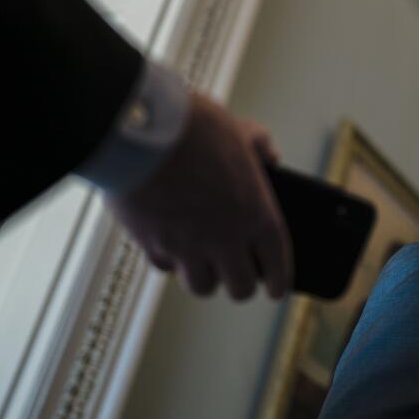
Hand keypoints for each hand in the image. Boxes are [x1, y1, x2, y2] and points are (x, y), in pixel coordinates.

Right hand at [107, 93, 292, 299]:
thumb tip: (271, 156)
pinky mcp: (152, 245)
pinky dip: (171, 262)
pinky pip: (165, 267)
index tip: (276, 290)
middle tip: (237, 271)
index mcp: (255, 213)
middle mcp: (225, 238)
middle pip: (240, 288)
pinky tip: (171, 245)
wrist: (139, 132)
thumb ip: (260, 146)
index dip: (278, 281)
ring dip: (206, 276)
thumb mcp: (239, 130)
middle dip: (240, 283)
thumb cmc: (193, 127)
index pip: (276, 263)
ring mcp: (187, 246)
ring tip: (204, 261)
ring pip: (202, 286)